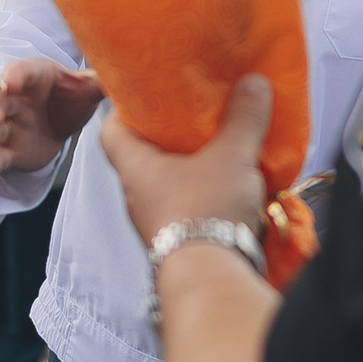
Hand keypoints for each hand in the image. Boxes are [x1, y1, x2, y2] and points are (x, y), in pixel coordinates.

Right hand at [0, 57, 104, 177]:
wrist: (62, 121)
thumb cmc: (72, 96)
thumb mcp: (88, 88)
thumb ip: (100, 82)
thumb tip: (126, 77)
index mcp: (34, 76)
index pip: (20, 72)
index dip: (13, 76)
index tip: (8, 82)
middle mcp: (15, 99)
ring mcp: (9, 126)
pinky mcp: (9, 150)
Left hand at [105, 74, 271, 243]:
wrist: (210, 278)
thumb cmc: (206, 211)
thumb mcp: (231, 155)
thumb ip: (243, 118)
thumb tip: (252, 83)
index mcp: (135, 168)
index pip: (110, 131)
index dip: (125, 109)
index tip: (149, 95)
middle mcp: (137, 196)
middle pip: (142, 156)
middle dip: (166, 136)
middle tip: (193, 115)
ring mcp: (155, 222)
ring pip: (166, 183)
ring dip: (188, 166)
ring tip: (217, 147)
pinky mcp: (177, 242)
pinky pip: (184, 207)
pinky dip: (202, 192)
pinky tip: (229, 185)